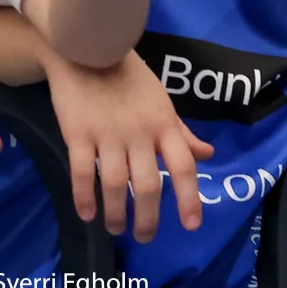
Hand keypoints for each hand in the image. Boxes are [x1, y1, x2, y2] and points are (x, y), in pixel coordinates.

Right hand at [44, 51, 213, 240]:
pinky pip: (82, 172)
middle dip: (149, 216)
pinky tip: (88, 214)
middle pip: (150, 183)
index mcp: (165, 125)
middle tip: (146, 237)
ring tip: (116, 229)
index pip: (184, 166)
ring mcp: (109, 135)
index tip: (192, 225)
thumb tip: (208, 155)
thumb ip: (183, 134)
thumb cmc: (130, 81)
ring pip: (117, 184)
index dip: (190, 197)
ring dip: (117, 213)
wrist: (89, 50)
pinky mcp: (78, 134)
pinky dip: (85, 197)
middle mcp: (141, 133)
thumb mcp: (163, 104)